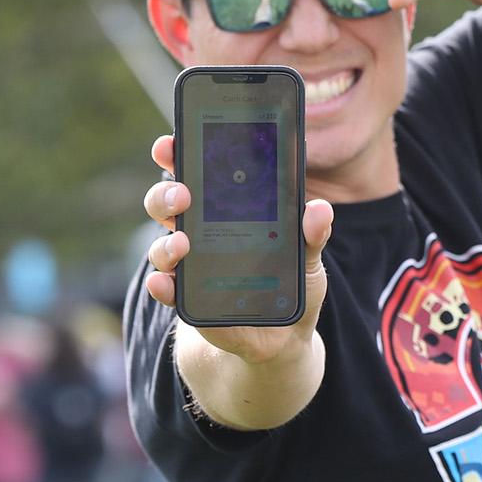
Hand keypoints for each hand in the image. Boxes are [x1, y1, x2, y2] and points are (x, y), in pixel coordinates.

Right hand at [140, 134, 333, 363]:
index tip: (171, 143)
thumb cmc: (291, 286)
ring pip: (162, 244)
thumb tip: (319, 209)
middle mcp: (200, 233)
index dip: (179, 156)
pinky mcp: (189, 300)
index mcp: (226, 212)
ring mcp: (190, 266)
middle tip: (182, 194)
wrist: (282, 339)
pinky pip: (166, 289)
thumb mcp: (308, 258)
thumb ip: (312, 235)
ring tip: (181, 244)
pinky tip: (165, 282)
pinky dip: (162, 285)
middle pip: (168, 203)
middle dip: (166, 193)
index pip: (198, 175)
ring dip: (165, 242)